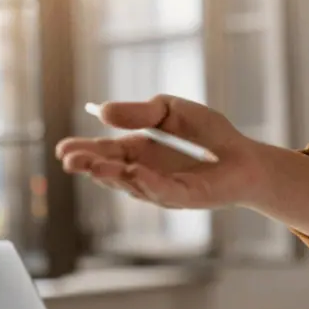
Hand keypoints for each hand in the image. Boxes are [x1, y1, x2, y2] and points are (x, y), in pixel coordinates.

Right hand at [56, 95, 262, 209]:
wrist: (246, 156)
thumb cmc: (210, 135)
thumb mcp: (172, 112)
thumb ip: (141, 112)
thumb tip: (103, 111)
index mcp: (137, 151)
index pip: (104, 151)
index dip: (83, 151)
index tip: (62, 148)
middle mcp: (144, 173)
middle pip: (110, 172)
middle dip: (90, 166)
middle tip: (70, 161)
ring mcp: (162, 188)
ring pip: (132, 184)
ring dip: (114, 175)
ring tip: (96, 166)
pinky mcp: (185, 197)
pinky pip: (164, 191)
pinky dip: (149, 183)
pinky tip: (135, 173)